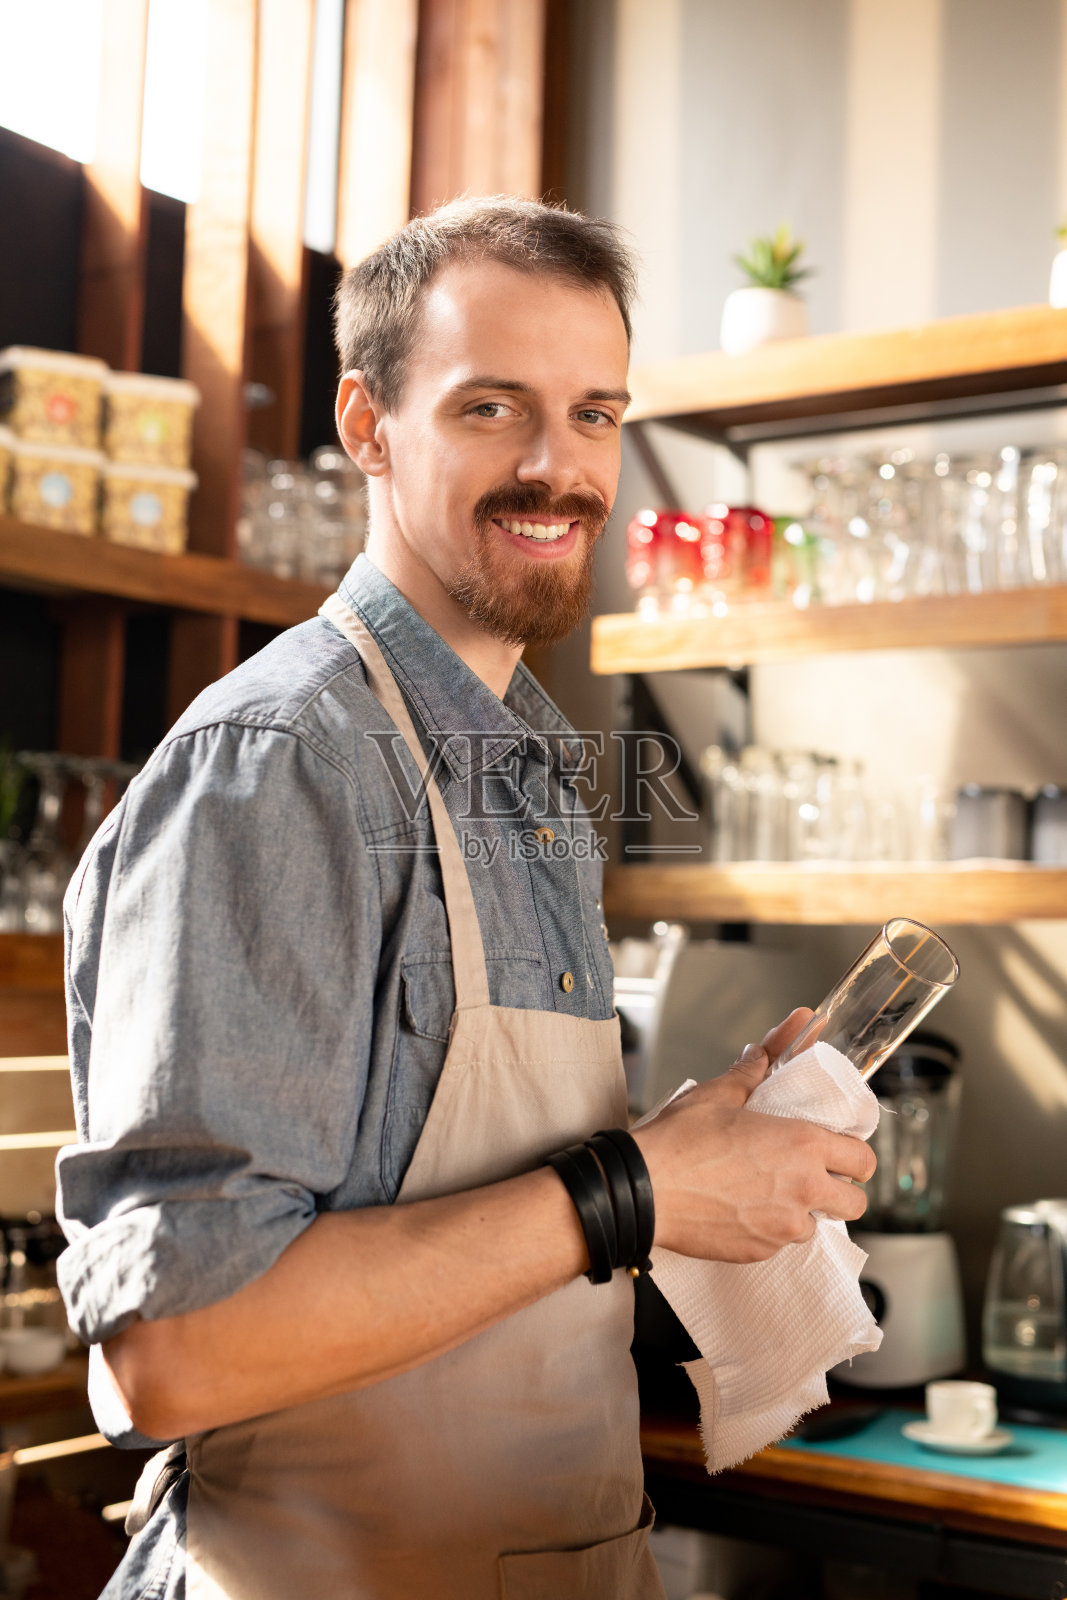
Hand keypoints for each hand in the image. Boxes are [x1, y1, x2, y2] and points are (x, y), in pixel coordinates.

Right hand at [632, 1007, 875, 1263]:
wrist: (642, 1189)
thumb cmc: (678, 1142)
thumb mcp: (717, 1096)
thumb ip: (750, 1073)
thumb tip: (763, 1051)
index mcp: (802, 1143)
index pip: (863, 1158)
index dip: (855, 1156)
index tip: (842, 1153)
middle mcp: (802, 1187)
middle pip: (856, 1202)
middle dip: (842, 1190)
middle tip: (816, 1178)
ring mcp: (782, 1226)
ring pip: (817, 1225)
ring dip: (803, 1211)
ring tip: (771, 1194)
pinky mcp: (760, 1251)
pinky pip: (781, 1243)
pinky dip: (771, 1229)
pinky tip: (744, 1210)